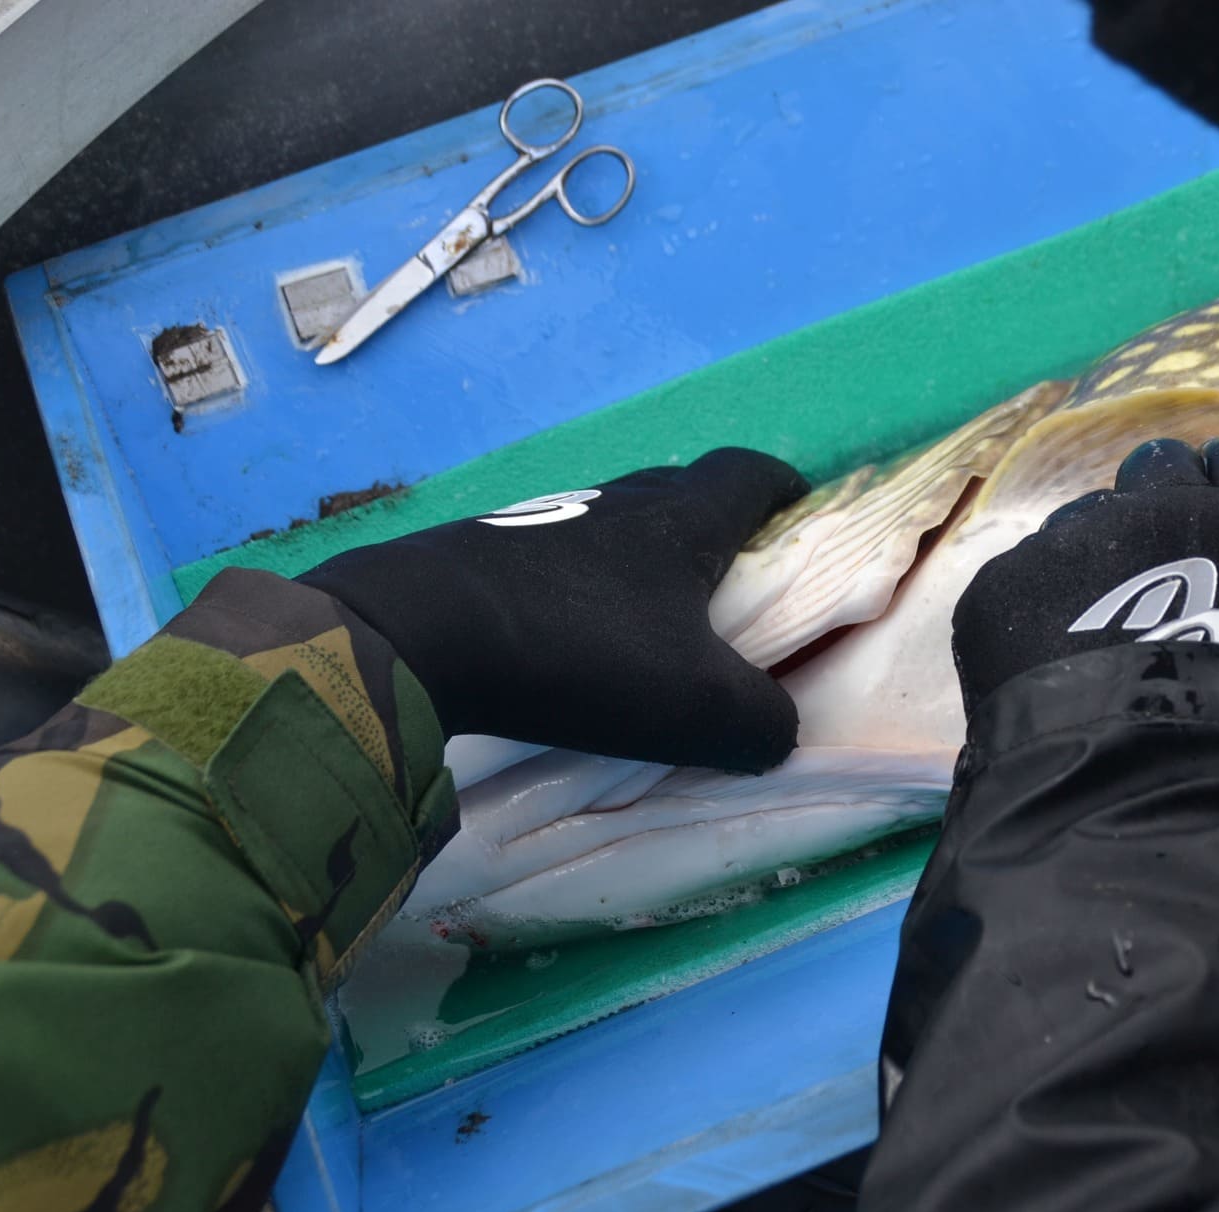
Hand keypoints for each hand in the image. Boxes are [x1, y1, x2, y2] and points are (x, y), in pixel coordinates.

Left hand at [299, 449, 809, 771]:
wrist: (418, 632)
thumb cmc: (582, 654)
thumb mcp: (698, 708)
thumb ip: (762, 722)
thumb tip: (780, 730)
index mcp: (681, 521)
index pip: (748, 474)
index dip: (782, 489)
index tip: (800, 513)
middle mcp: (618, 504)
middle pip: (681, 492)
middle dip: (715, 527)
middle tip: (730, 581)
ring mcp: (545, 521)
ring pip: (615, 526)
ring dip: (643, 561)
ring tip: (650, 620)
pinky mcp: (486, 551)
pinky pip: (556, 559)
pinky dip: (580, 589)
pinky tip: (570, 639)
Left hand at [952, 437, 1218, 724]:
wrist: (1137, 781)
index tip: (1218, 510)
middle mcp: (1157, 507)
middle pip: (1155, 466)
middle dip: (1158, 499)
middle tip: (1155, 557)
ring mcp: (1072, 536)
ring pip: (1082, 522)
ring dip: (1092, 557)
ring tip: (1092, 630)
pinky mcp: (1007, 577)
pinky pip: (1025, 577)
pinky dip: (1035, 612)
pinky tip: (1047, 665)